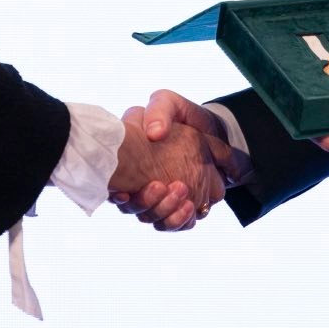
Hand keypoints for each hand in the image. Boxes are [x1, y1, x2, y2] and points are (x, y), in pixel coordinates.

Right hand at [107, 115, 232, 231]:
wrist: (216, 134)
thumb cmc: (184, 117)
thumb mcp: (169, 103)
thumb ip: (160, 111)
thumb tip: (153, 133)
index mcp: (129, 159)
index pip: (112, 183)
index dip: (115, 193)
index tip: (124, 193)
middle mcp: (137, 182)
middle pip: (131, 207)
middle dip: (145, 202)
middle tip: (161, 185)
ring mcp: (157, 198)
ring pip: (150, 219)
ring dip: (164, 211)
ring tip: (182, 192)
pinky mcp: (175, 208)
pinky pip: (172, 224)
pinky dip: (179, 221)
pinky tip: (189, 207)